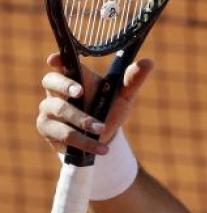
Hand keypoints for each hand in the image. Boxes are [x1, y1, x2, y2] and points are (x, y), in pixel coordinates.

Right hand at [36, 52, 153, 154]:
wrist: (103, 138)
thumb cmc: (110, 109)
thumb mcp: (124, 96)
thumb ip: (133, 80)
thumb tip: (149, 62)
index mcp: (75, 77)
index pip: (62, 64)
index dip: (57, 60)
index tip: (55, 60)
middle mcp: (57, 90)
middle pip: (50, 81)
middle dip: (65, 85)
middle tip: (80, 91)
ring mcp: (49, 109)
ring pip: (59, 110)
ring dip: (82, 120)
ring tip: (102, 128)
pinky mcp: (48, 129)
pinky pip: (62, 134)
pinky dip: (84, 142)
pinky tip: (101, 149)